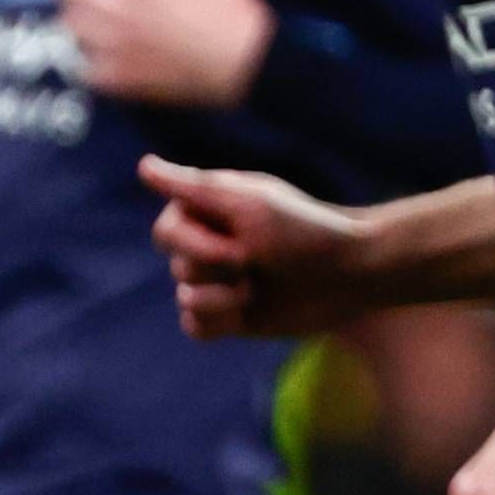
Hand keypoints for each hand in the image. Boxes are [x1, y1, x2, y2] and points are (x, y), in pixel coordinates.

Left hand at [61, 0, 270, 108]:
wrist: (242, 62)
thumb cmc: (227, 6)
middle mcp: (116, 7)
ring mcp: (114, 44)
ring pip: (72, 23)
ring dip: (77, 10)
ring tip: (88, 6)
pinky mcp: (121, 76)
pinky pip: (86, 66)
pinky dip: (87, 56)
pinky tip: (98, 50)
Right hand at [143, 154, 368, 336]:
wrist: (351, 274)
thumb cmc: (304, 230)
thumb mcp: (246, 202)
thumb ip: (191, 186)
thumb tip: (144, 167)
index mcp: (209, 211)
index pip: (164, 233)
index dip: (196, 244)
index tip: (240, 243)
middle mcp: (210, 244)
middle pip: (177, 267)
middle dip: (218, 270)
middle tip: (258, 262)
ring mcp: (220, 282)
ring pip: (185, 300)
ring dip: (224, 298)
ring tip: (259, 288)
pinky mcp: (230, 317)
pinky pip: (194, 327)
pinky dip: (217, 322)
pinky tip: (246, 311)